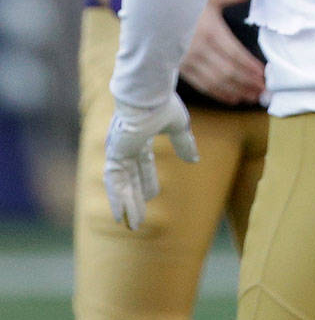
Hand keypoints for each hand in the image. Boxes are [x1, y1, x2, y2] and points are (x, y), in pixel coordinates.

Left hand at [104, 94, 197, 229]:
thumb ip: (184, 143)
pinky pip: (114, 182)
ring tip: (133, 225)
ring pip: (123, 184)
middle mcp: (126, 145)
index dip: (148, 179)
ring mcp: (118, 150)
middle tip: (139, 218)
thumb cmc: (163, 104)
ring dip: (128, 204)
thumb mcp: (178, 126)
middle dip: (135, 197)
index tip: (153, 195)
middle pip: (131, 177)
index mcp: (140, 135)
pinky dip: (117, 199)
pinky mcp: (114, 155)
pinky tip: (120, 215)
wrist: (148, 95)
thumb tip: (195, 160)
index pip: (143, 163)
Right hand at [178, 0, 264, 105]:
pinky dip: (218, 94)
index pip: (235, 54)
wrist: (151, 12)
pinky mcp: (181, 69)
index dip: (250, 66)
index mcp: (209, 31)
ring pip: (216, 82)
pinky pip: (202, 85)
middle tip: (264, 90)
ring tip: (253, 96)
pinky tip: (233, 97)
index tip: (264, 73)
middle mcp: (198, 49)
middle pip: (228, 71)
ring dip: (236, 91)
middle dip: (247, 82)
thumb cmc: (183, 1)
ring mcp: (188, 61)